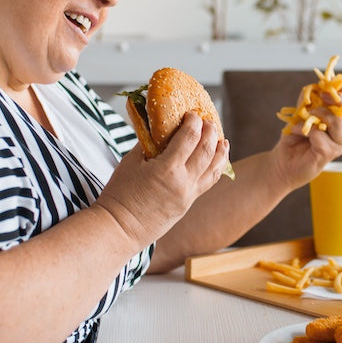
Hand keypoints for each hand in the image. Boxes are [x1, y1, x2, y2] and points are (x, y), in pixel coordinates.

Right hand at [95, 112, 230, 246]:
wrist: (119, 228)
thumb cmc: (119, 195)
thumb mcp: (130, 162)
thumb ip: (148, 143)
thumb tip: (159, 128)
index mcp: (167, 169)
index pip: (190, 138)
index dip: (194, 122)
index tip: (192, 114)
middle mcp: (183, 182)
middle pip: (207, 151)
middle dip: (210, 132)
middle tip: (208, 121)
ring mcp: (188, 196)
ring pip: (214, 169)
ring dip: (220, 151)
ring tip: (222, 140)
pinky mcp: (188, 205)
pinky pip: (208, 183)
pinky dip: (215, 169)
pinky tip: (216, 161)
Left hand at [270, 77, 341, 189]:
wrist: (283, 161)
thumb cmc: (295, 136)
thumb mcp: (302, 112)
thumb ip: (310, 99)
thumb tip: (316, 86)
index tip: (330, 82)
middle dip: (340, 100)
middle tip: (323, 95)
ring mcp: (338, 145)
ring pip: (339, 123)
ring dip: (320, 114)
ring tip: (306, 116)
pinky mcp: (328, 154)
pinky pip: (320, 135)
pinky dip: (305, 129)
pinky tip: (295, 130)